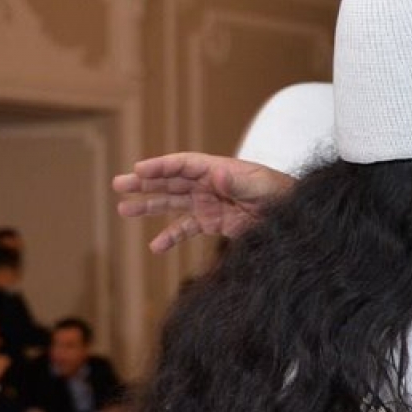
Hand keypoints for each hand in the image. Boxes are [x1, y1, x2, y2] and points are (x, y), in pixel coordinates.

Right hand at [115, 153, 297, 252]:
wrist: (293, 217)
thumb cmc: (281, 193)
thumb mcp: (261, 186)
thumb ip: (238, 181)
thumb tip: (215, 174)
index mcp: (217, 169)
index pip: (182, 164)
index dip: (160, 166)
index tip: (139, 170)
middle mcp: (207, 184)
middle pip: (170, 180)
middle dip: (144, 183)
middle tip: (118, 184)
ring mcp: (207, 203)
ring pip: (171, 202)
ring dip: (148, 206)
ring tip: (123, 209)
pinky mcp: (212, 223)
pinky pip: (186, 229)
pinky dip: (170, 237)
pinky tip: (154, 247)